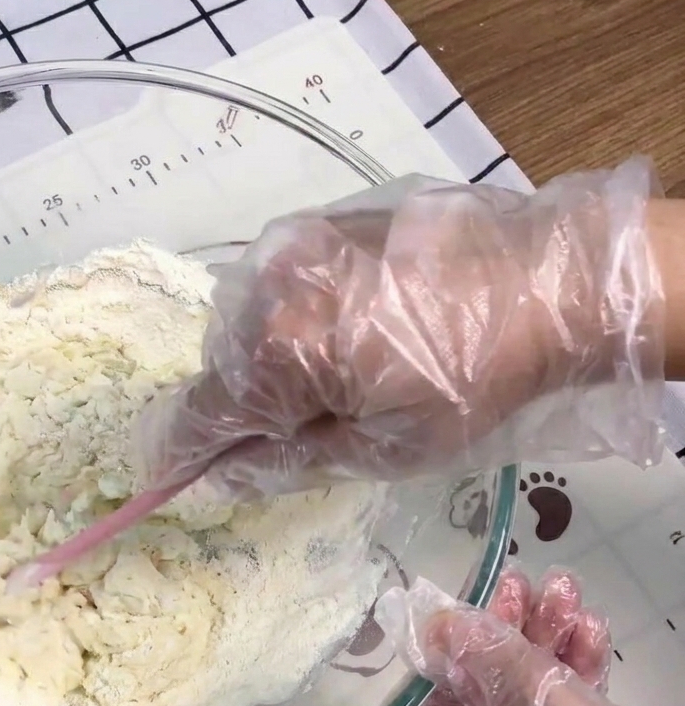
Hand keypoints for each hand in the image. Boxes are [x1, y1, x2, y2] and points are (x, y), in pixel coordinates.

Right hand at [135, 160, 664, 496]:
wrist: (549, 281)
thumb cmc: (473, 381)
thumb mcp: (385, 448)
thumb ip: (287, 463)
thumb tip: (218, 479)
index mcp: (279, 350)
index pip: (201, 415)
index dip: (177, 456)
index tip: (156, 483)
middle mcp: (266, 286)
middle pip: (221, 369)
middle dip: (245, 407)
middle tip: (306, 427)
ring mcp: (290, 244)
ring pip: (245, 325)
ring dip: (270, 359)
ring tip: (343, 370)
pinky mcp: (318, 222)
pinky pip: (276, 287)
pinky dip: (293, 319)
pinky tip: (351, 326)